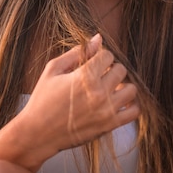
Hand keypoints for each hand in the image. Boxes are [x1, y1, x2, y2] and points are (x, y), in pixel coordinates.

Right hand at [20, 34, 138, 154]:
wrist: (38, 133)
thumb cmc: (42, 99)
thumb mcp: (53, 70)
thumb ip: (76, 52)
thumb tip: (98, 38)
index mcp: (84, 77)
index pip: (108, 55)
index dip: (100, 57)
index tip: (92, 64)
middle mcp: (98, 93)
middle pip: (121, 70)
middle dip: (111, 69)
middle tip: (99, 76)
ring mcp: (106, 110)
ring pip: (131, 89)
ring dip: (122, 86)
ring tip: (109, 89)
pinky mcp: (110, 125)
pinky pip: (134, 111)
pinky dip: (130, 105)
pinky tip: (117, 102)